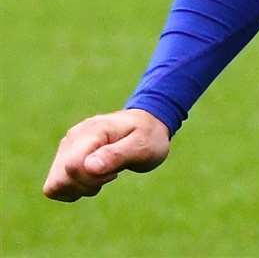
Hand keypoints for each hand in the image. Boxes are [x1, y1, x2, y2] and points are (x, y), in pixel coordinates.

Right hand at [43, 108, 169, 201]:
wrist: (147, 124)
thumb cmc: (148, 135)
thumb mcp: (143, 146)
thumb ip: (116, 155)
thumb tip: (89, 167)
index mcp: (91, 132)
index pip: (73, 166)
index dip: (91, 179)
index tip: (114, 173)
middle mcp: (72, 137)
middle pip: (59, 179)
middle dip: (86, 186)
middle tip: (111, 174)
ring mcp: (66, 146)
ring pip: (55, 185)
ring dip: (80, 188)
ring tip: (104, 174)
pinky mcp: (64, 156)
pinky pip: (56, 185)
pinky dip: (74, 188)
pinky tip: (95, 177)